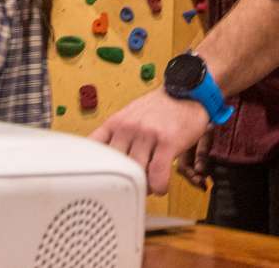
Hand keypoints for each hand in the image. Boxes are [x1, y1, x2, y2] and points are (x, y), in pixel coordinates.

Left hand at [89, 88, 209, 194]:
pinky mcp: (167, 141)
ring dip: (144, 186)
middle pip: (115, 167)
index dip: (92, 168)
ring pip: (136, 174)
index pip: (93, 149)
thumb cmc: (159, 108)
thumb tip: (105, 160)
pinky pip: (157, 175)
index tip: (95, 181)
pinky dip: (158, 186)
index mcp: (116, 123)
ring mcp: (147, 134)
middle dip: (124, 182)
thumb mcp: (130, 116)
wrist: (187, 92)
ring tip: (149, 185)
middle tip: (132, 186)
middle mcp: (128, 127)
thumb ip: (117, 136)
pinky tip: (161, 185)